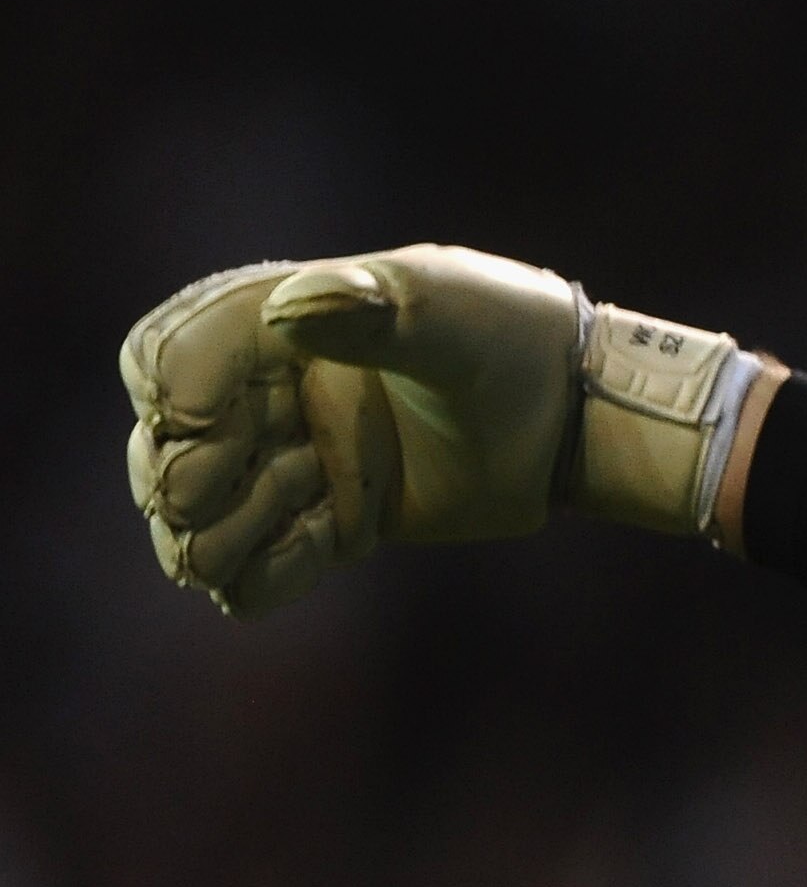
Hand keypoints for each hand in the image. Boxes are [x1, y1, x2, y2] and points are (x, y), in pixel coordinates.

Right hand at [122, 244, 757, 614]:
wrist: (567, 414)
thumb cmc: (509, 339)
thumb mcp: (448, 312)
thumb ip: (374, 310)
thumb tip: (295, 306)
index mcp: (267, 323)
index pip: (160, 360)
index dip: (172, 398)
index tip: (212, 420)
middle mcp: (261, 397)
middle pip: (158, 457)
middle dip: (194, 480)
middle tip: (294, 469)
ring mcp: (287, 465)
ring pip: (191, 530)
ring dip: (234, 530)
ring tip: (319, 494)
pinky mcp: (324, 526)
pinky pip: (249, 579)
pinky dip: (269, 575)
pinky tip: (341, 542)